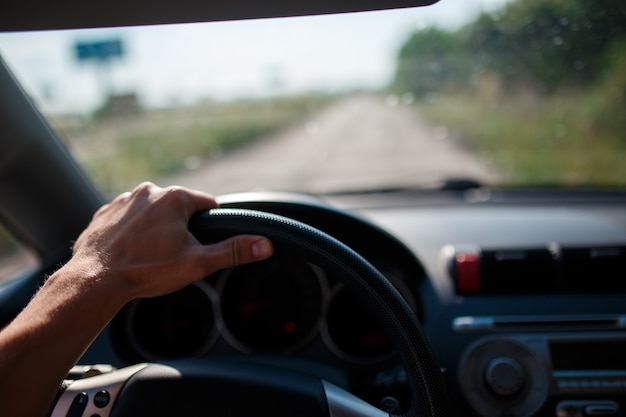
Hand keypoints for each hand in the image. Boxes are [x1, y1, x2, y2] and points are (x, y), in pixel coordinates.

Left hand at [70, 182, 272, 299]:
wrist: (95, 281)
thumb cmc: (146, 271)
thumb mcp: (197, 263)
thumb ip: (233, 251)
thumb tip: (264, 245)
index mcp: (175, 197)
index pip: (208, 204)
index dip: (210, 226)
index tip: (201, 244)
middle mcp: (148, 191)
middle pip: (179, 208)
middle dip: (181, 228)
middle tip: (174, 255)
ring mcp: (123, 200)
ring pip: (152, 212)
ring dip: (156, 228)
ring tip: (150, 256)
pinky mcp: (104, 213)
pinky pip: (128, 218)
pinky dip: (132, 232)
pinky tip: (131, 252)